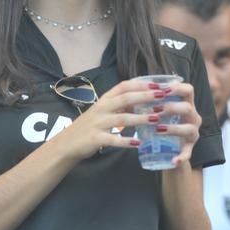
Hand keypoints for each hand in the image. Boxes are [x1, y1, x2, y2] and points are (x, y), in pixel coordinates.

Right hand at [60, 78, 179, 160]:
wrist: (67, 144)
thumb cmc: (87, 128)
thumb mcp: (102, 112)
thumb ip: (119, 106)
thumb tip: (140, 101)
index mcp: (103, 100)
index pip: (123, 86)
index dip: (141, 85)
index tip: (158, 84)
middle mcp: (101, 109)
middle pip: (125, 99)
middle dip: (145, 97)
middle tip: (163, 96)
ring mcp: (98, 123)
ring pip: (122, 118)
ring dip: (140, 118)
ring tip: (156, 119)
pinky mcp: (95, 139)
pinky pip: (113, 139)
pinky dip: (126, 141)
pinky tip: (138, 143)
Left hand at [154, 79, 201, 165]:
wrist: (169, 151)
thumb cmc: (162, 125)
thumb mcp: (159, 113)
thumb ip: (149, 103)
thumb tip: (127, 95)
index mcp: (186, 104)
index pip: (188, 90)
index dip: (176, 88)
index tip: (161, 89)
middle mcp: (193, 117)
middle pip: (188, 108)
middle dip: (171, 107)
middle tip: (154, 109)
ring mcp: (193, 134)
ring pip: (189, 129)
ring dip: (174, 128)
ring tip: (158, 129)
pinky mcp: (189, 149)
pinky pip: (188, 153)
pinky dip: (182, 157)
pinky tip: (174, 160)